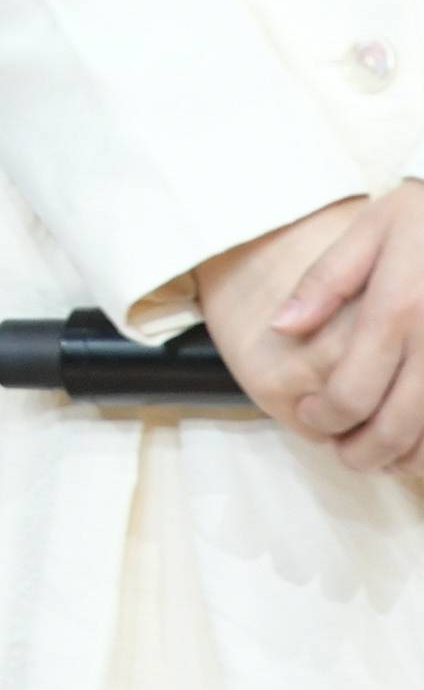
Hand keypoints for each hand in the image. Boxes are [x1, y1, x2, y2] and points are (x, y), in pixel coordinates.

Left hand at [257, 179, 423, 472]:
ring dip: (401, 459)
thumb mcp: (369, 230)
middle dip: (358, 453)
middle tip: (341, 448)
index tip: (311, 415)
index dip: (323, 418)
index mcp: (397, 310)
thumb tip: (280, 327)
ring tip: (378, 451)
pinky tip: (417, 440)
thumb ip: (324, 282)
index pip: (351, 392)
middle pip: (392, 430)